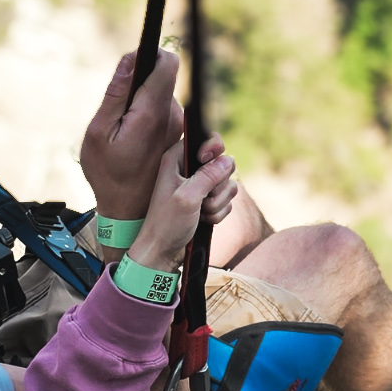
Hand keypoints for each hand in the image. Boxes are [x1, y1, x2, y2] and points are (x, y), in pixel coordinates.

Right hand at [79, 50, 184, 222]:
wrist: (129, 209)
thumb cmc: (107, 174)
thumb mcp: (100, 131)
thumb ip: (117, 92)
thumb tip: (131, 57)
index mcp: (153, 113)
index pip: (167, 63)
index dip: (151, 54)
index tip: (135, 60)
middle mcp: (172, 117)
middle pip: (161, 78)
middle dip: (139, 84)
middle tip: (119, 113)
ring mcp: (178, 128)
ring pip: (161, 95)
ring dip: (143, 103)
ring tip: (126, 132)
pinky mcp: (178, 136)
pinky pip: (164, 111)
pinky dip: (148, 117)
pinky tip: (136, 139)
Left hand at [132, 134, 236, 274]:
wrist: (162, 251)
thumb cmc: (167, 224)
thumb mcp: (187, 197)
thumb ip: (208, 176)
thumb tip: (229, 160)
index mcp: (176, 159)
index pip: (204, 139)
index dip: (212, 148)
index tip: (207, 160)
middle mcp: (188, 169)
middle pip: (222, 163)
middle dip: (218, 185)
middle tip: (203, 199)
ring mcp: (199, 186)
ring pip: (227, 184)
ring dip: (218, 203)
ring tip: (201, 213)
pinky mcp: (207, 201)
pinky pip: (226, 201)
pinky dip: (218, 213)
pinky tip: (204, 220)